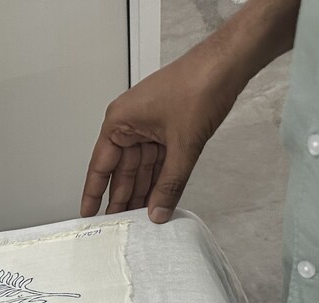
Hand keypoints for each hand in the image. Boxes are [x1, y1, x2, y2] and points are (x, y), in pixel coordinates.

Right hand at [81, 44, 243, 221]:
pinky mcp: (167, 126)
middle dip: (122, 196)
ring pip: (142, 166)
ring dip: (143, 190)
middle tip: (119, 223)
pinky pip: (159, 159)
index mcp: (120, 121)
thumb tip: (158, 210)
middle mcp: (130, 123)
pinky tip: (159, 197)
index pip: (100, 166)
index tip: (89, 213)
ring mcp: (149, 125)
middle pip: (122, 169)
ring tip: (140, 217)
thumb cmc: (199, 84)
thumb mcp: (182, 144)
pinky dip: (160, 178)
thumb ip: (170, 184)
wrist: (230, 62)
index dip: (94, 192)